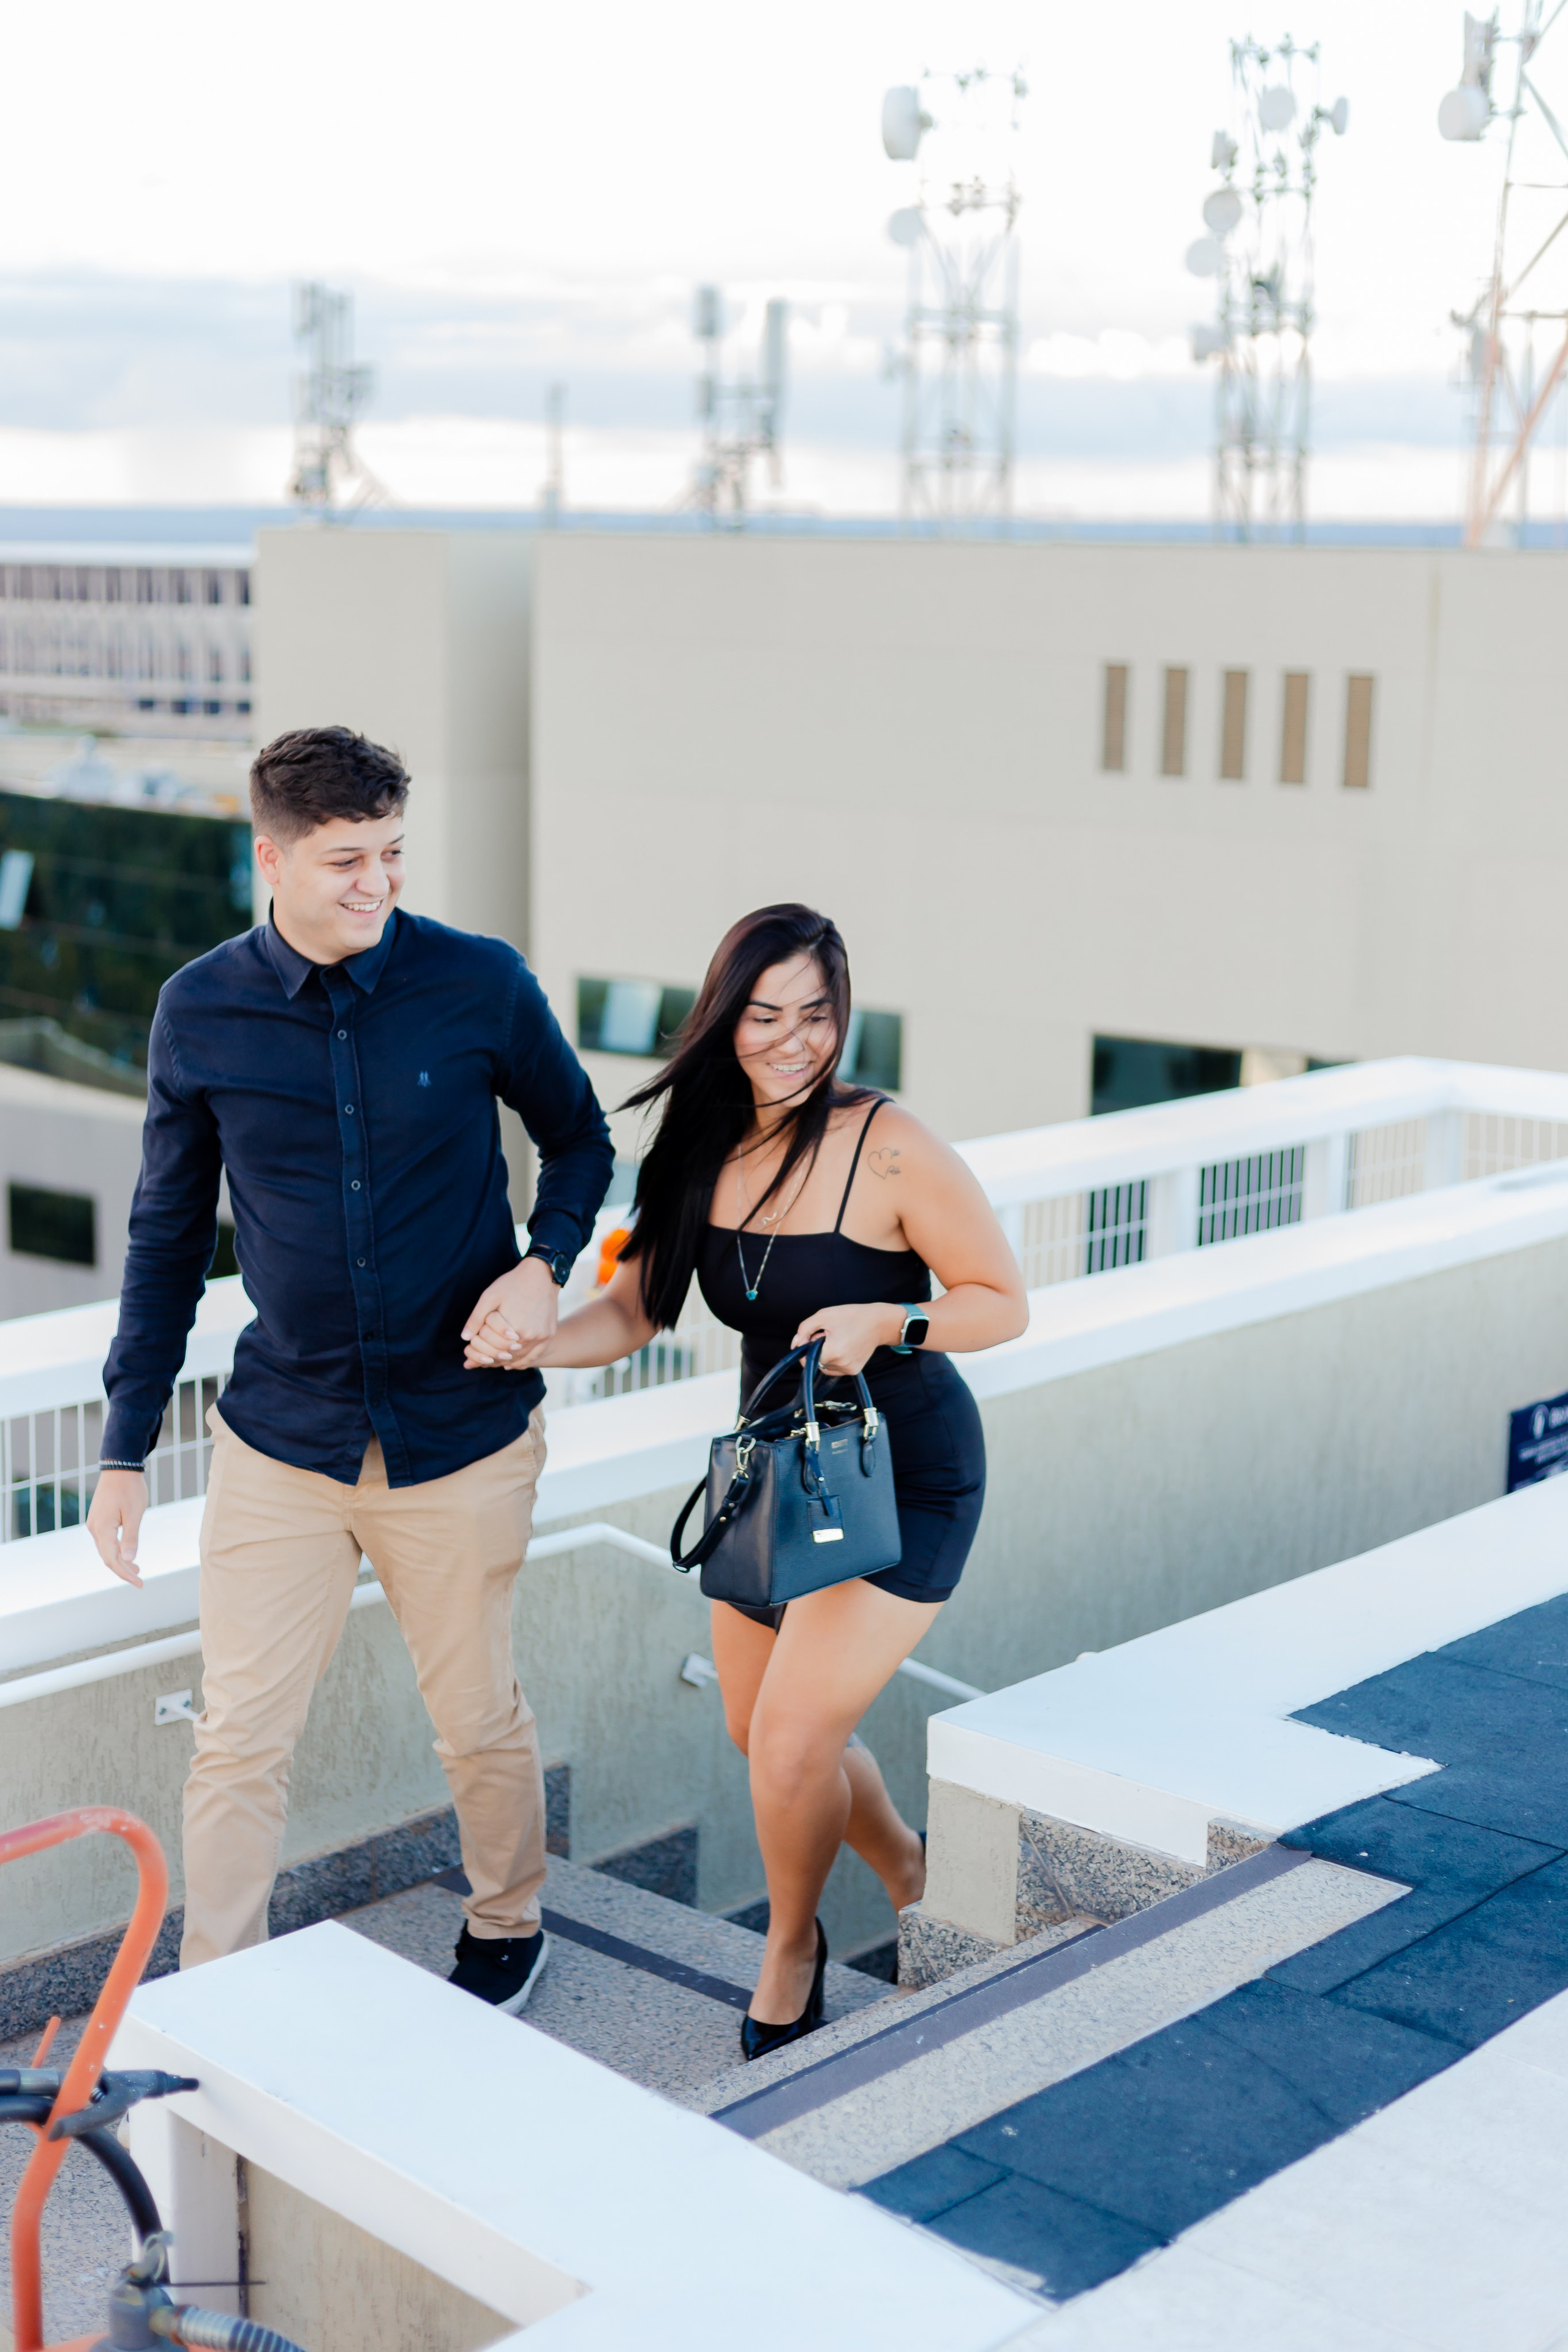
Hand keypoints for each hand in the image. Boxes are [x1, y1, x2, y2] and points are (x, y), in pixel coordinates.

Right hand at [87, 1469, 147, 1587]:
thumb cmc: (129, 1489)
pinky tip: (127, 1553)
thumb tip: (128, 1559)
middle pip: (107, 1557)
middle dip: (123, 1570)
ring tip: (136, 1569)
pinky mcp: (98, 1519)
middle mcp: (94, 1528)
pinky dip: (116, 1549)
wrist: (119, 1467)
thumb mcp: (135, 1514)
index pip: (112, 1559)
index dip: (125, 1573)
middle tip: (140, 1580)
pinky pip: (106, 1540)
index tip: (139, 1583)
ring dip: (120, 1561)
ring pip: (106, 1549)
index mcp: (102, 1529)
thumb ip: (131, 1538)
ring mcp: (94, 1523)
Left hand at [462, 1257, 560, 1371]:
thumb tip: (465, 1338)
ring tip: (492, 1363)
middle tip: (479, 1362)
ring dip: (504, 1362)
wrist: (542, 1274)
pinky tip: (511, 1364)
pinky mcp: (549, 1334)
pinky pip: (535, 1356)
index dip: (479, 1351)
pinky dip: (522, 1362)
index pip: (491, 1348)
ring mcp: (541, 1336)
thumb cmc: (513, 1283)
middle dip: (489, 1359)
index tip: (470, 1355)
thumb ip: (476, 1318)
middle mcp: (529, 1335)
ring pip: (519, 1358)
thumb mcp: (489, 1296)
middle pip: (505, 1355)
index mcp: (512, 1326)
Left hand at [789, 1302, 902, 1376]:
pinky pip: (835, 1368)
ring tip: (836, 1340)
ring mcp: (848, 1370)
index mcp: (833, 1352)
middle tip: (828, 1334)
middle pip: (815, 1362)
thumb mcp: (823, 1315)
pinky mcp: (854, 1371)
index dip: (806, 1346)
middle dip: (816, 1349)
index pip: (806, 1358)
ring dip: (825, 1355)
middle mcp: (841, 1365)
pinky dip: (834, 1359)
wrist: (878, 1323)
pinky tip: (843, 1346)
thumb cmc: (850, 1316)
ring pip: (824, 1367)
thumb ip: (804, 1329)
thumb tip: (795, 1345)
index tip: (815, 1335)